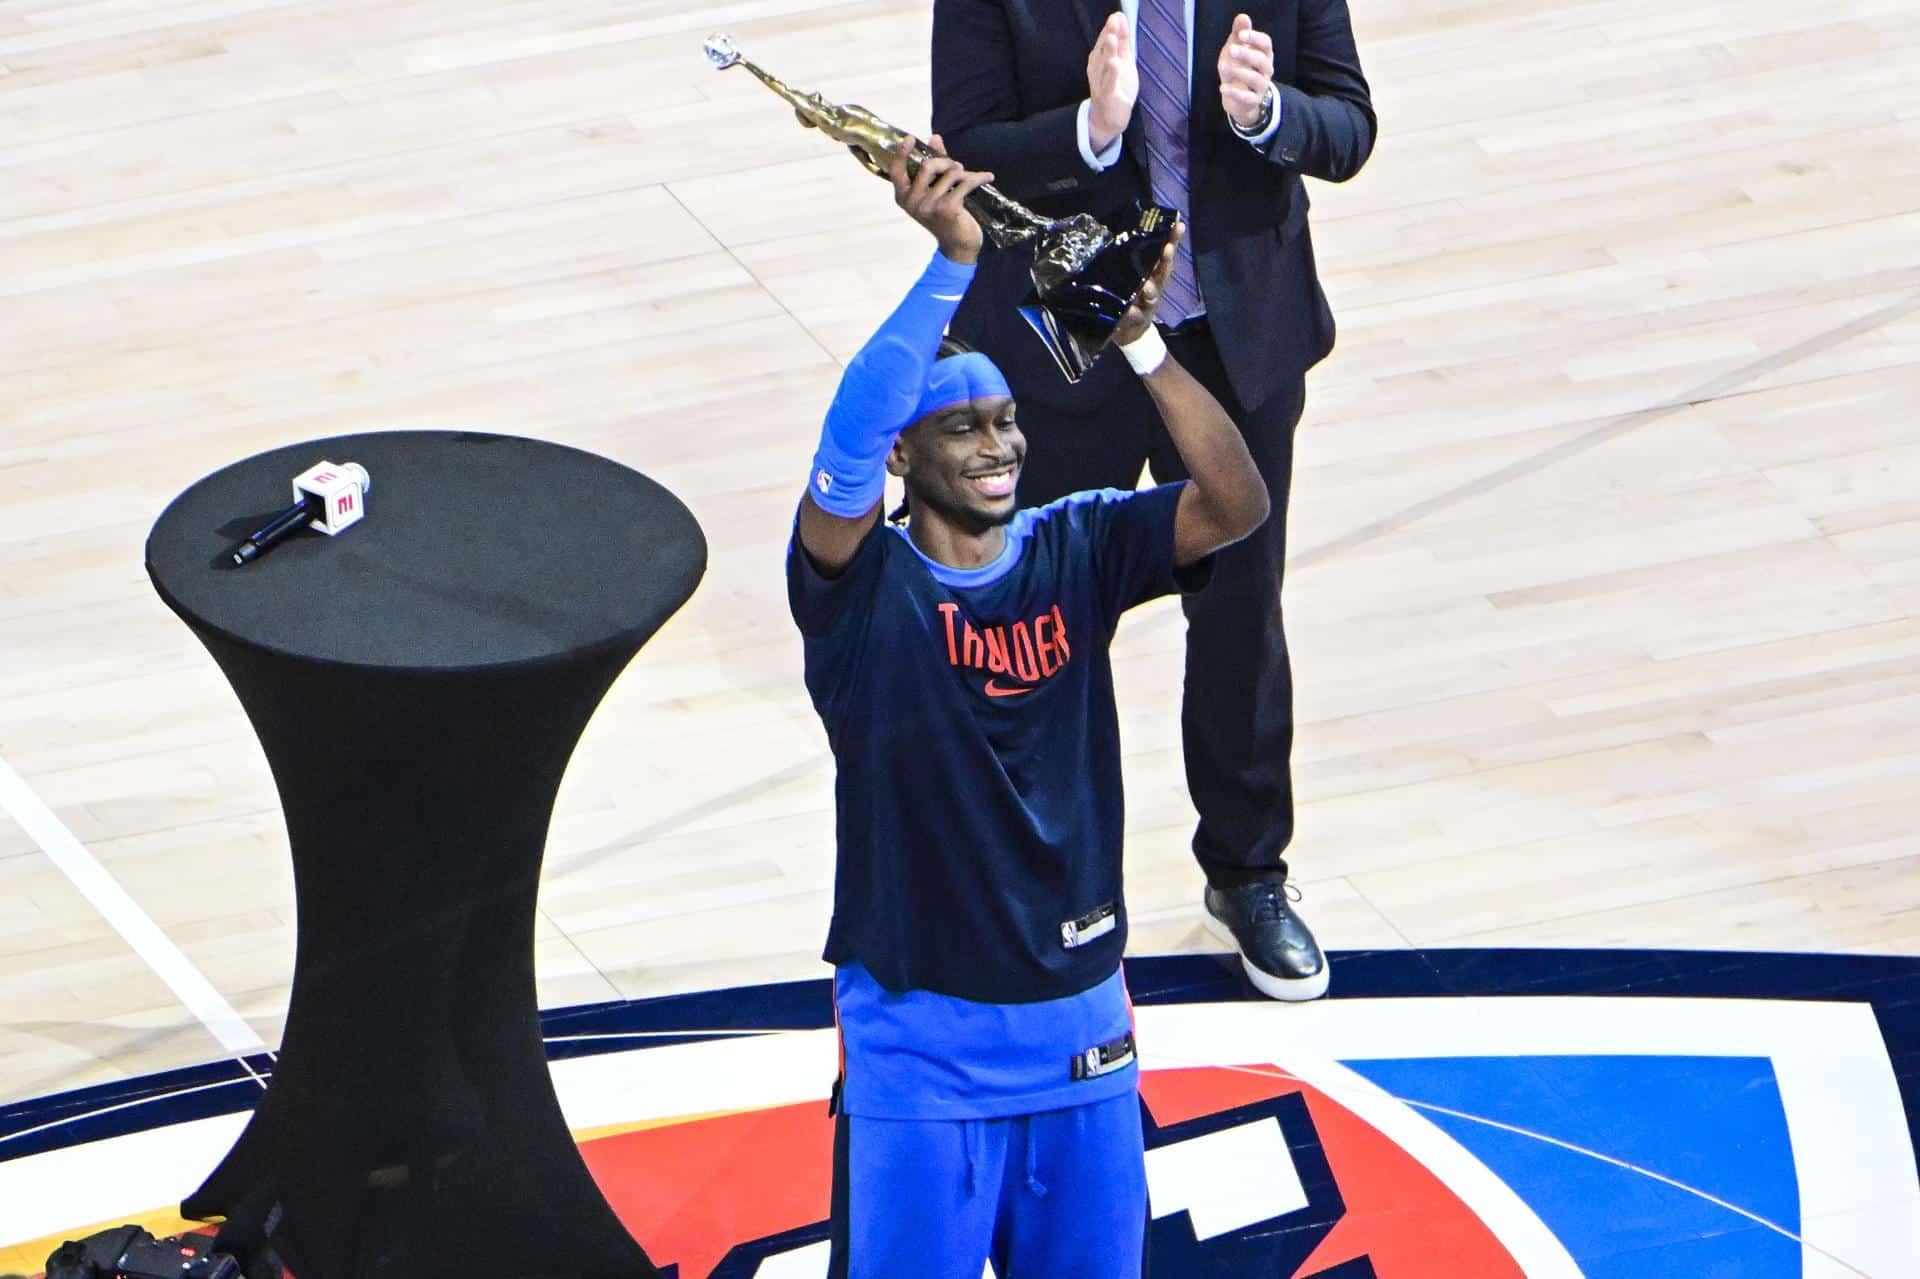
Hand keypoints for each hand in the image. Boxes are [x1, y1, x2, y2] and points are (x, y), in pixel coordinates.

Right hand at [888, 135, 993, 264]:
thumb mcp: (935, 190)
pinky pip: (964, 183)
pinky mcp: (947, 209)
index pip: (896, 171)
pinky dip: (978, 178)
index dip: (901, 153)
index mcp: (903, 197)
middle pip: (928, 166)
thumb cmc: (945, 215)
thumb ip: (934, 164)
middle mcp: (913, 202)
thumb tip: (935, 138)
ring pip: (949, 174)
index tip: (910, 138)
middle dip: (946, 162)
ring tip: (969, 177)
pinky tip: (988, 177)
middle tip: (957, 167)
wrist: (958, 245)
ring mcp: (929, 207)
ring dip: (963, 172)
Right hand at [1086, 12, 1136, 151]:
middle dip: (1108, 35)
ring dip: (1107, 51)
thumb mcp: (1123, 60)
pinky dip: (1111, 74)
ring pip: (1104, 65)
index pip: (1105, 40)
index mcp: (1100, 58)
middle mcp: (1097, 69)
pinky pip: (1108, 84)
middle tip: (1113, 21)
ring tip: (1112, 38)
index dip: (1111, 28)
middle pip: (1103, 50)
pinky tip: (1114, 64)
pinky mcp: (1106, 96)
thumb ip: (1122, 40)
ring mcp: (1100, 82)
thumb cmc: (1116, 87)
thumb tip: (1120, 17)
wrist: (1108, 119)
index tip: (1118, 15)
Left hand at [1111, 221, 1184, 347]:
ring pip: (1153, 295)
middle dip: (1166, 261)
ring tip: (1147, 286)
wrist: (1130, 331)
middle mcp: (1155, 287)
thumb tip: (1123, 230)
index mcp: (1153, 273)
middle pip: (1163, 272)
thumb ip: (1129, 259)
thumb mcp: (1131, 277)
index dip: (1172, 240)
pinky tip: (1131, 310)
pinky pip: (1136, 316)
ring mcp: (1148, 305)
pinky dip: (1134, 313)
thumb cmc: (1131, 297)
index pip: (1164, 253)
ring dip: (1151, 290)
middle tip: (1167, 250)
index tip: (1178, 226)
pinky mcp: (1138, 320)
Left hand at [1217, 13, 1274, 130]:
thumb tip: (1242, 16)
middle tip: (1231, 49)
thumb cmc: (1238, 68)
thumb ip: (1239, 34)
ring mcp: (1261, 86)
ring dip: (1239, 71)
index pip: (1265, 44)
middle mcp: (1266, 70)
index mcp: (1264, 54)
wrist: (1239, 99)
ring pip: (1255, 79)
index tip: (1241, 34)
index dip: (1254, 38)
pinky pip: (1247, 98)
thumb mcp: (1236, 49)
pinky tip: (1222, 87)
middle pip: (1262, 60)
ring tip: (1223, 66)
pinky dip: (1235, 93)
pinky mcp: (1253, 101)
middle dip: (1247, 53)